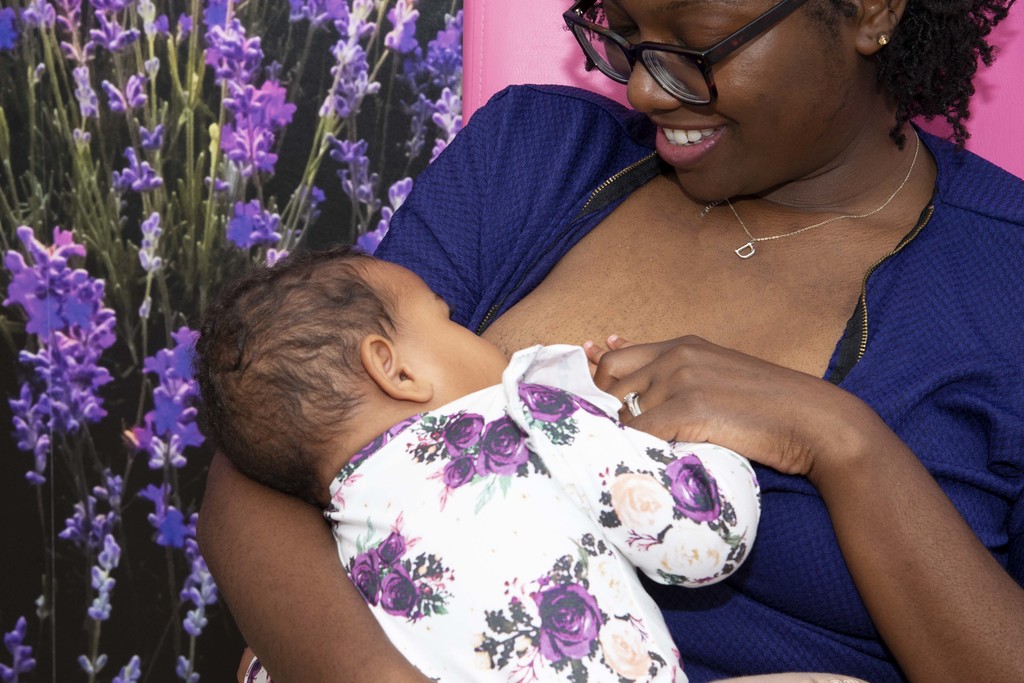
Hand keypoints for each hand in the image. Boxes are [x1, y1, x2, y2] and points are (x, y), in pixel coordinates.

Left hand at [584, 334, 883, 481]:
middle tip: (607, 441)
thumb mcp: (717, 380)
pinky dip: (634, 450)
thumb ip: (677, 378)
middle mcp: (675, 355)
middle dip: (602, 415)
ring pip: (622, 413)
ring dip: (620, 438)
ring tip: (627, 458)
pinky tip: (642, 465)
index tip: (588, 406)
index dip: (596, 385)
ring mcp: (680, 379)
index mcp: (682, 345)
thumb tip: (634, 391)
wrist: (815, 422)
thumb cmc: (770, 409)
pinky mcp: (688, 407)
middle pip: (608, 384)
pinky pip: (639, 432)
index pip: (614, 359)